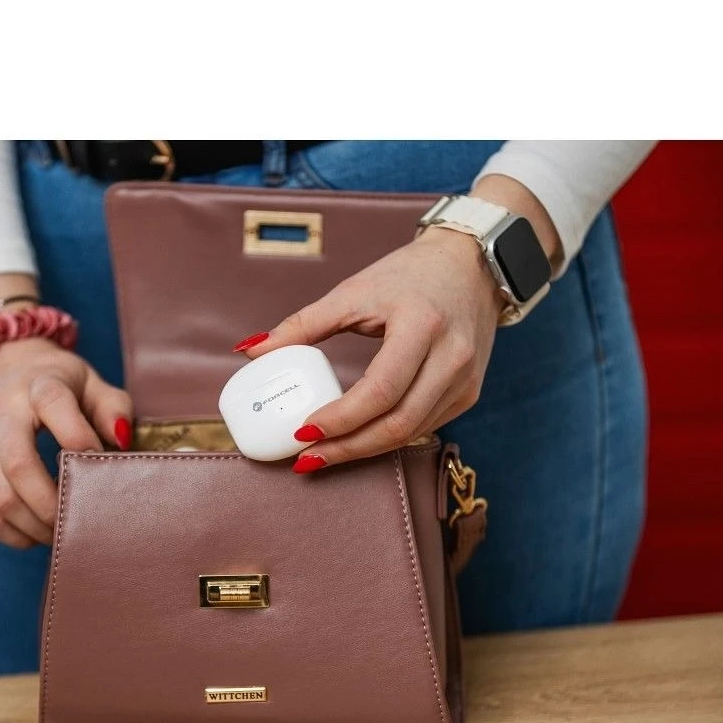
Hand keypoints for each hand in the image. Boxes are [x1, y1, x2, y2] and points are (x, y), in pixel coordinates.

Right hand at [0, 338, 132, 546]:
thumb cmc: (56, 381)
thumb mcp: (89, 381)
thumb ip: (113, 407)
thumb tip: (123, 441)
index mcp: (38, 385)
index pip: (53, 406)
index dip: (79, 439)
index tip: (102, 463)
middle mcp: (1, 412)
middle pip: (19, 466)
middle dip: (55, 503)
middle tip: (82, 518)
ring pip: (0, 498)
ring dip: (36, 526)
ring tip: (64, 532)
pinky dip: (15, 535)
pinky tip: (38, 533)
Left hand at [235, 225, 502, 470]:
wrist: (470, 265)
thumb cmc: (411, 274)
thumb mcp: (353, 291)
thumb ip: (301, 324)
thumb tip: (251, 350)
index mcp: (422, 324)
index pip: (380, 389)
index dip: (341, 419)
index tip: (303, 431)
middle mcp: (451, 357)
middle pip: (397, 423)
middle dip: (347, 447)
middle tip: (307, 458)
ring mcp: (464, 380)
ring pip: (410, 433)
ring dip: (363, 449)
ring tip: (323, 454)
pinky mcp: (467, 393)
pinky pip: (423, 428)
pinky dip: (386, 438)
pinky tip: (357, 440)